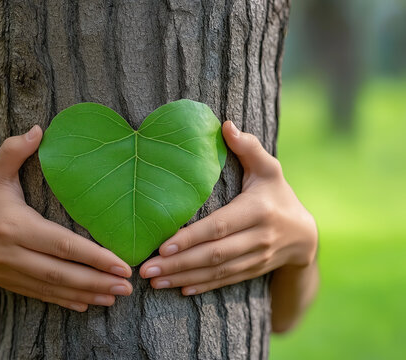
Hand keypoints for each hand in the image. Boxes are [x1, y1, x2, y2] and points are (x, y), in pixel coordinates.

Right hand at [0, 125, 132, 310]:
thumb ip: (12, 151)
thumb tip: (38, 129)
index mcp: (15, 227)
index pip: (61, 244)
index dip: (92, 256)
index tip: (120, 263)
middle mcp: (14, 254)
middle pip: (62, 272)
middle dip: (97, 280)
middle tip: (128, 284)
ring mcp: (14, 273)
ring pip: (55, 288)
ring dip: (89, 293)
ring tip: (117, 295)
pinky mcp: (14, 284)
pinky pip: (44, 296)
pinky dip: (68, 301)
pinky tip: (91, 303)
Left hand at [139, 121, 317, 294]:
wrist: (305, 236)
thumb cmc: (277, 194)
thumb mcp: (269, 169)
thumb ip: (248, 148)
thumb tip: (225, 125)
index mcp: (258, 210)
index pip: (219, 226)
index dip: (192, 237)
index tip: (163, 245)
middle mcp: (258, 237)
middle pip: (213, 254)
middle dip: (178, 263)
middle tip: (146, 269)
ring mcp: (256, 258)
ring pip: (216, 272)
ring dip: (183, 277)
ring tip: (154, 281)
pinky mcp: (252, 271)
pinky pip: (225, 281)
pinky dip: (202, 286)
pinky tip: (179, 288)